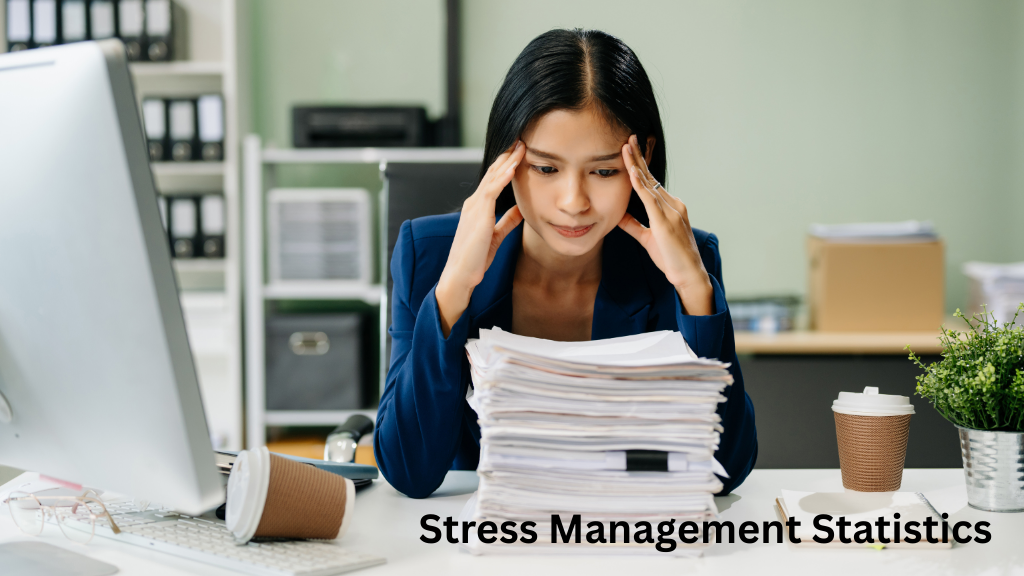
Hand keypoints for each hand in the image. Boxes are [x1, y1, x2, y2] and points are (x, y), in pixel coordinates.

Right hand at [436, 141, 525, 335]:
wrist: (461, 274)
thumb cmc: (476, 258)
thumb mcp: (496, 235)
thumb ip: (507, 221)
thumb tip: (521, 209)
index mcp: (477, 207)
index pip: (493, 180)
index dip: (506, 165)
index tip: (519, 152)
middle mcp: (474, 202)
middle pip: (493, 173)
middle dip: (507, 156)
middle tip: (521, 139)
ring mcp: (475, 207)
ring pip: (493, 177)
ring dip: (507, 160)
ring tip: (520, 145)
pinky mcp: (479, 215)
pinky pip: (492, 190)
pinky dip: (503, 177)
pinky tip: (514, 166)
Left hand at [618, 135, 713, 315]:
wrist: (688, 274)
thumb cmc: (671, 259)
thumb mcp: (647, 238)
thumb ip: (633, 225)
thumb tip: (618, 214)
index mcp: (670, 207)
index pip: (651, 182)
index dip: (640, 166)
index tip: (630, 150)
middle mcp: (673, 204)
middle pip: (651, 177)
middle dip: (638, 157)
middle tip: (628, 138)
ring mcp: (671, 211)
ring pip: (650, 183)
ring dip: (637, 164)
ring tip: (626, 146)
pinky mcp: (665, 221)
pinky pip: (650, 199)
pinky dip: (640, 184)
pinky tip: (632, 172)